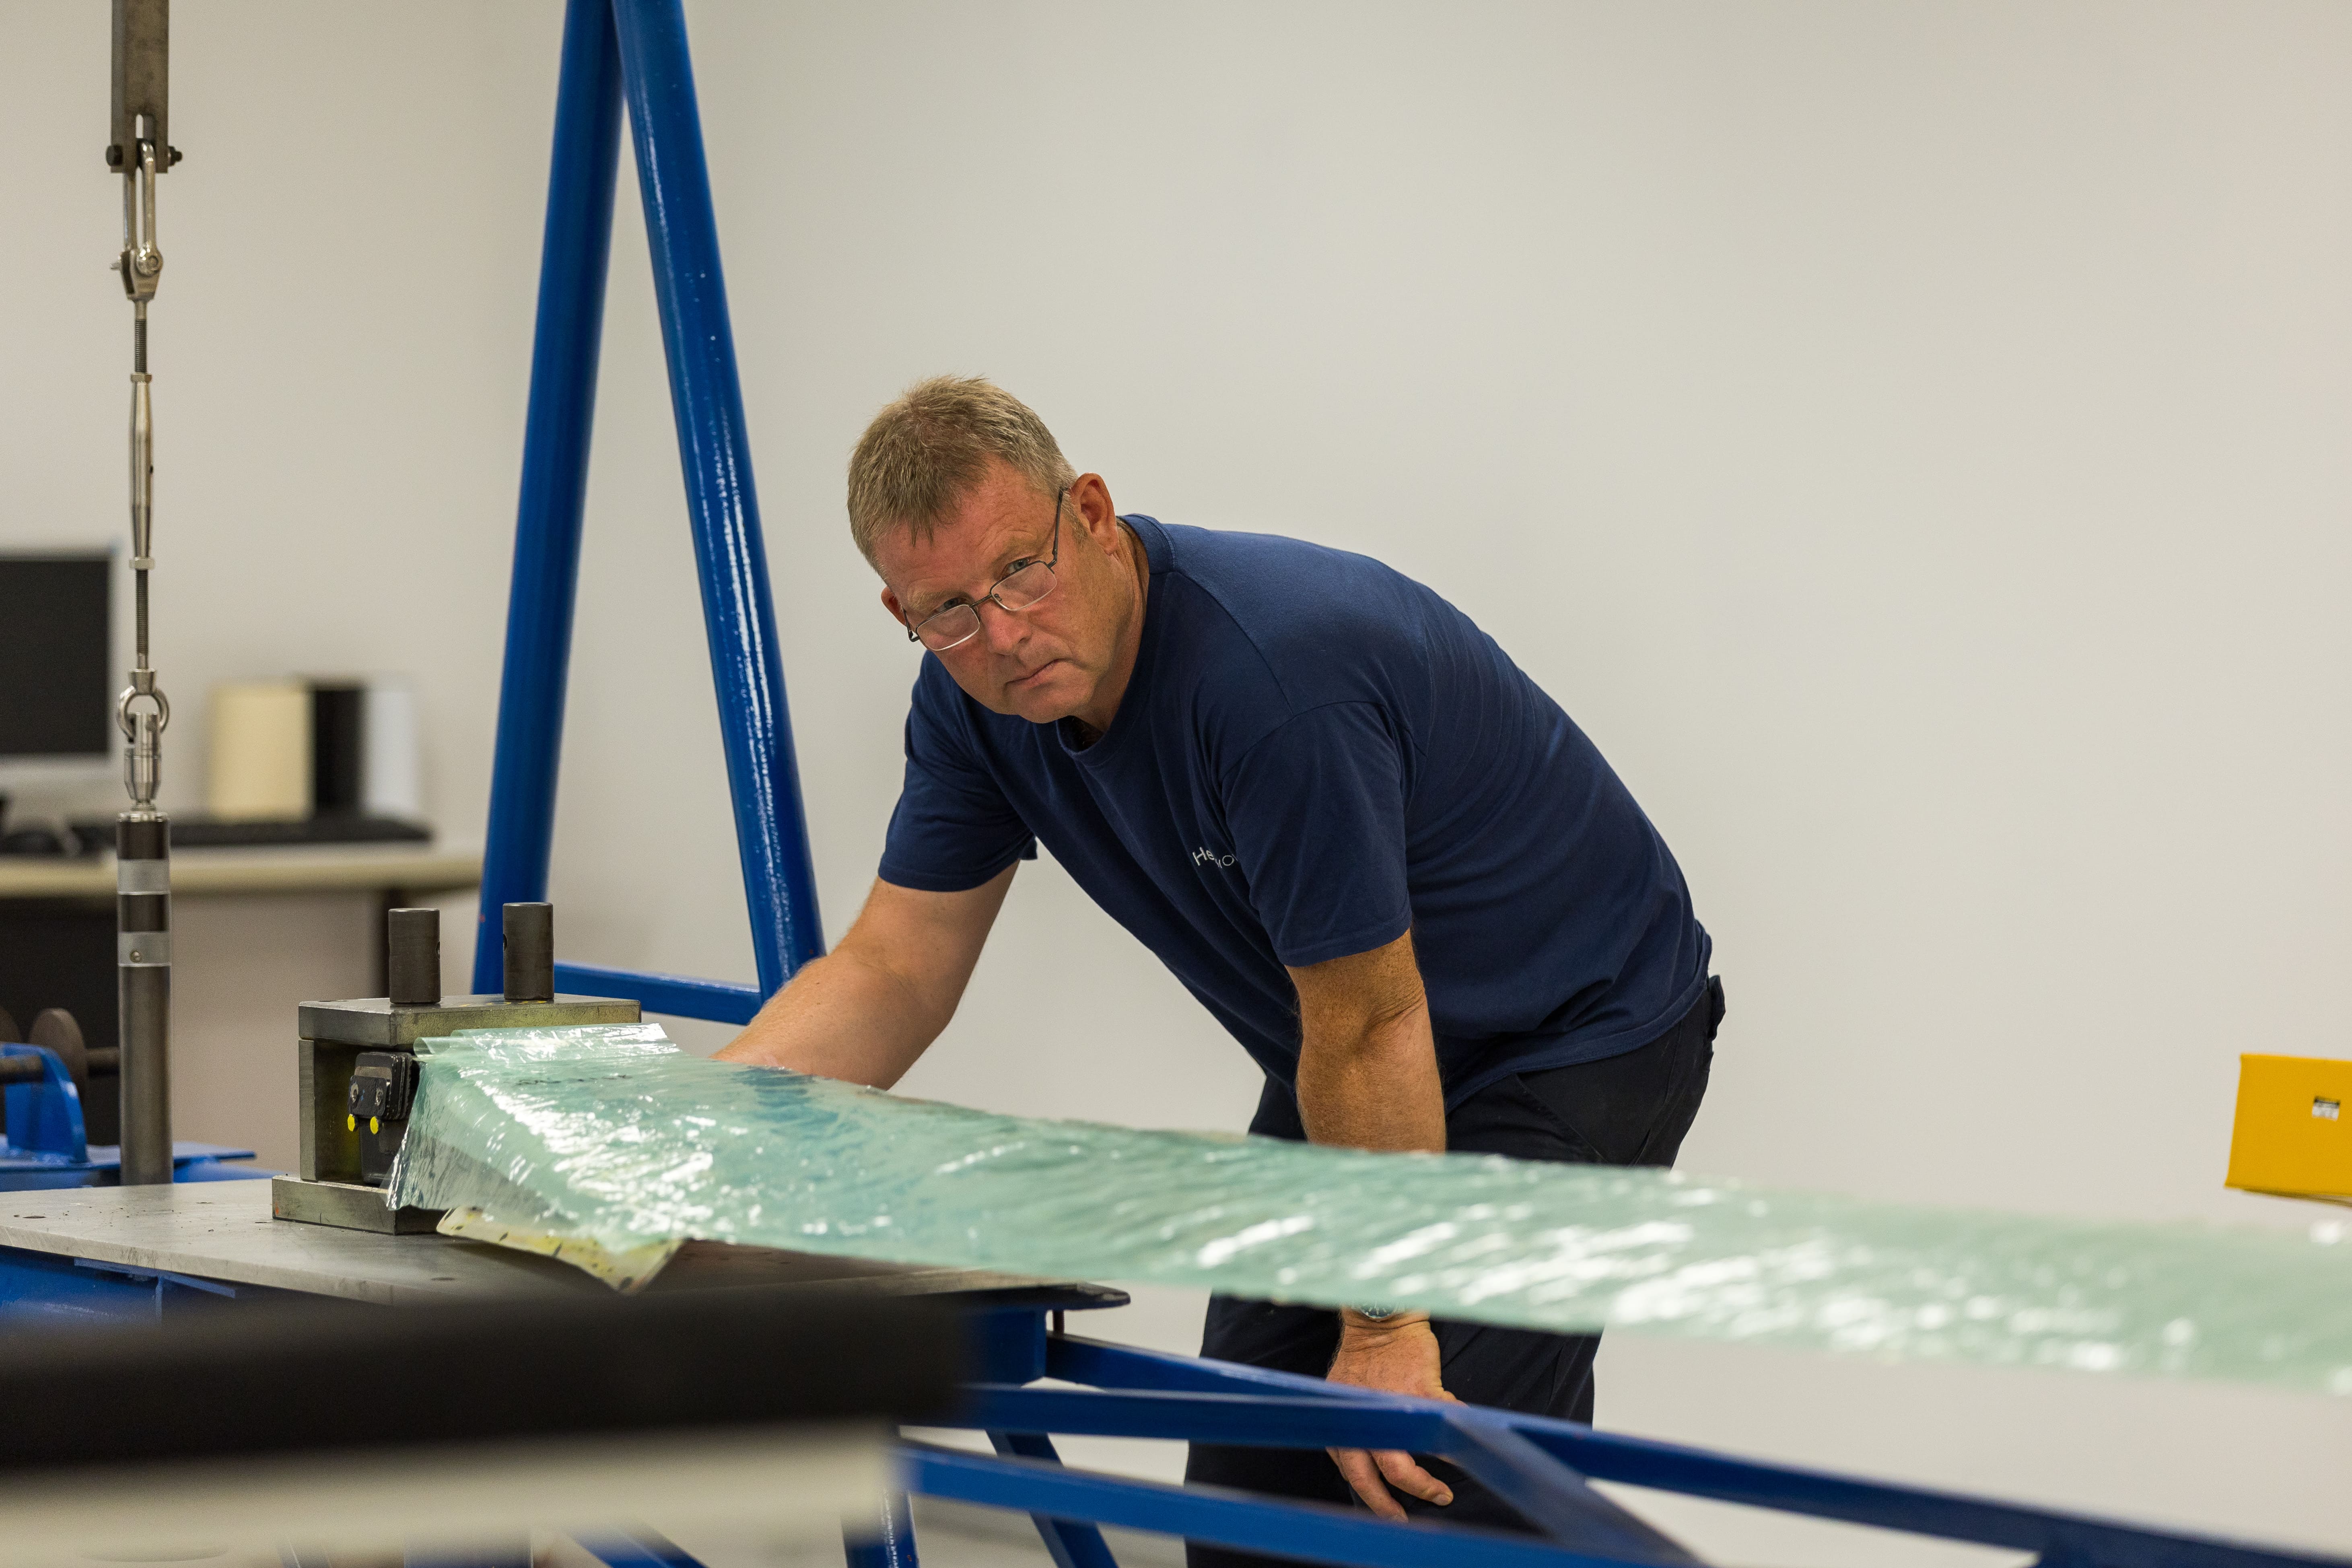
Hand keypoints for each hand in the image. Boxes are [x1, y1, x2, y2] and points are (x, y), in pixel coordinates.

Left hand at [1324, 1310, 1455, 1519]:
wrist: (1381, 1319)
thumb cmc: (1365, 1358)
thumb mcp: (1343, 1394)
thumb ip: (1354, 1426)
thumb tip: (1368, 1461)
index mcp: (1342, 1420)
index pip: (1350, 1469)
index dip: (1368, 1495)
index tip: (1385, 1509)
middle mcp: (1362, 1417)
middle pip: (1374, 1475)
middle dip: (1390, 1504)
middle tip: (1405, 1518)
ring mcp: (1391, 1405)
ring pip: (1403, 1463)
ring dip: (1423, 1486)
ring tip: (1440, 1494)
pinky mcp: (1419, 1389)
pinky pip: (1439, 1423)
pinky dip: (1452, 1437)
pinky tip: (1460, 1444)